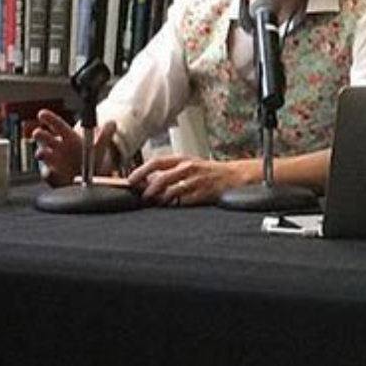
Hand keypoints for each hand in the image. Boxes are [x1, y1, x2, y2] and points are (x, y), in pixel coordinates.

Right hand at [33, 111, 118, 186]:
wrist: (88, 178)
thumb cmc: (88, 157)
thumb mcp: (100, 146)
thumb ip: (106, 134)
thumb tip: (112, 123)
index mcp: (68, 137)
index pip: (58, 125)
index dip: (49, 118)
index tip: (42, 113)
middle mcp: (57, 148)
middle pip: (45, 138)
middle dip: (40, 134)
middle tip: (39, 132)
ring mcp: (53, 161)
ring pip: (43, 154)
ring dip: (41, 153)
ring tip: (42, 153)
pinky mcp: (52, 175)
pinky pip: (48, 173)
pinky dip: (48, 173)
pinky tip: (50, 172)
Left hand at [127, 155, 257, 206]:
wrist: (235, 176)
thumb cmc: (209, 172)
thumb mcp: (189, 166)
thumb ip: (170, 172)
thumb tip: (146, 182)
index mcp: (183, 159)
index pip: (158, 161)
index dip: (142, 170)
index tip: (131, 180)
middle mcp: (189, 167)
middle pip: (162, 177)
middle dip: (148, 189)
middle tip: (142, 196)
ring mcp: (196, 180)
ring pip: (171, 192)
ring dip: (160, 199)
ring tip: (157, 203)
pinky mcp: (203, 193)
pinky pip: (184, 202)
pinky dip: (176, 205)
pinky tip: (175, 206)